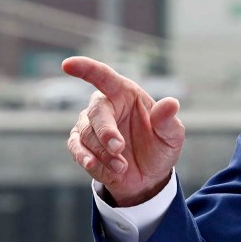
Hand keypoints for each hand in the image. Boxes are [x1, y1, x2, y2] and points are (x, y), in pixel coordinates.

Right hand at [63, 56, 184, 206]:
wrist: (149, 177)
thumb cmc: (160, 147)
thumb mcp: (172, 136)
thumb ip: (168, 120)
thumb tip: (171, 103)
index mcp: (126, 93)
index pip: (104, 76)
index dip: (86, 68)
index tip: (68, 64)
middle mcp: (105, 105)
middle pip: (95, 112)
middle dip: (106, 132)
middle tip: (119, 148)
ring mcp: (90, 125)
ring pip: (85, 133)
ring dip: (103, 152)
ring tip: (122, 166)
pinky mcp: (81, 144)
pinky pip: (76, 148)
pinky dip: (87, 158)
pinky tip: (95, 166)